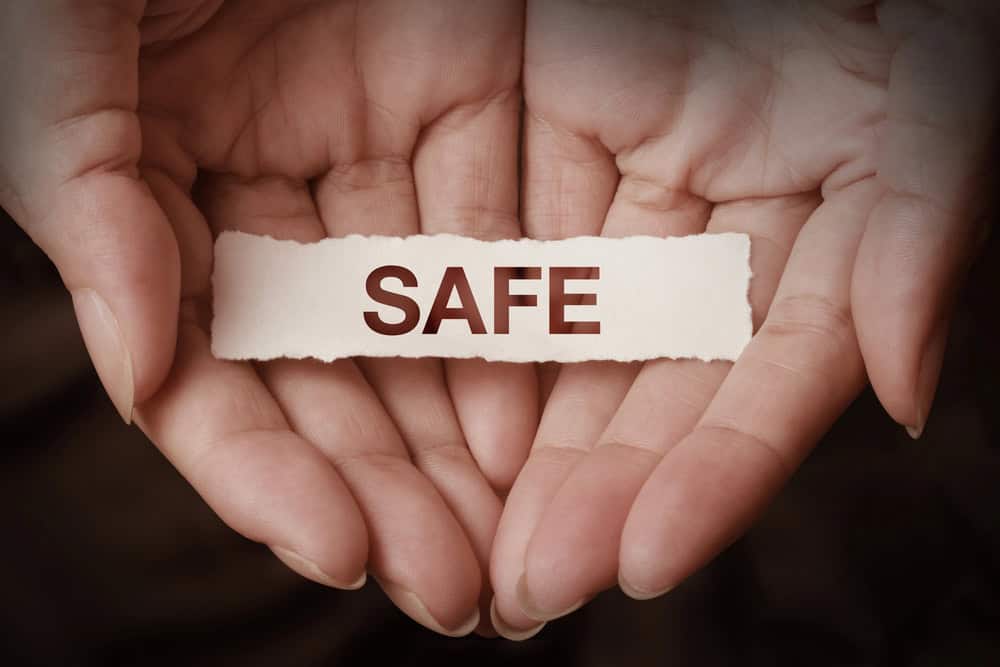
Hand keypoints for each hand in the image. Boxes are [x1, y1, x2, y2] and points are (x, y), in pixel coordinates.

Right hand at [0, 0, 535, 635]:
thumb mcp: (63, 44)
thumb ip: (84, 196)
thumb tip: (135, 366)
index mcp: (172, 204)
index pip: (221, 380)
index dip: (275, 476)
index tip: (346, 553)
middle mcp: (279, 207)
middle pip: (340, 387)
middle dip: (396, 493)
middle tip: (459, 592)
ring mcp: (379, 166)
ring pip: (431, 338)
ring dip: (473, 449)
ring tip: (518, 549)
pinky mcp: (466, 109)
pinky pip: (508, 242)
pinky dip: (531, 336)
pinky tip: (562, 425)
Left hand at [490, 0, 996, 638]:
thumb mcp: (928, 88)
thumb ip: (921, 234)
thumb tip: (902, 392)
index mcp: (817, 239)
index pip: (760, 384)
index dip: (709, 476)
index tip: (640, 560)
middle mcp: (712, 238)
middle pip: (648, 386)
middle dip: (591, 488)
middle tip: (531, 583)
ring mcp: (623, 193)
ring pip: (560, 336)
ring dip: (514, 440)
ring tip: (468, 540)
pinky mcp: (545, 134)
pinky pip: (491, 242)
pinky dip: (458, 323)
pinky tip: (428, 413)